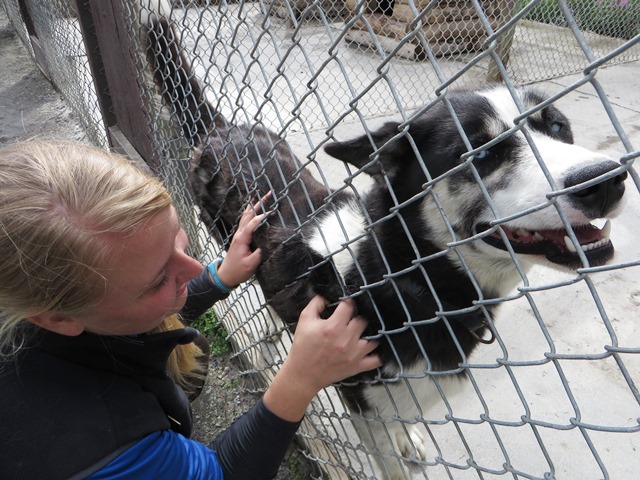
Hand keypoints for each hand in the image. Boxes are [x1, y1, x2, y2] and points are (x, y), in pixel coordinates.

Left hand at [216, 193, 269, 286]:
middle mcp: (239, 234)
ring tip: (262, 197)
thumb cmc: (238, 271)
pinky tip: (254, 211)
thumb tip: (269, 242)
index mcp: (242, 238)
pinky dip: (251, 213)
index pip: (253, 223)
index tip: (273, 212)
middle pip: (249, 215)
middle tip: (268, 194)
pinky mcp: (240, 237)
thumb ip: (260, 253)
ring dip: (254, 206)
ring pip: (246, 216)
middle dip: (258, 204)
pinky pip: (245, 221)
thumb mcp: (251, 264)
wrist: (226, 275)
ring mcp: (239, 234)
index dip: (263, 216)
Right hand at [264, 296, 380, 421]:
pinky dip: (377, 354)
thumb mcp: (304, 321)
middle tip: (350, 321)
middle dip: (357, 318)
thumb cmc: (303, 348)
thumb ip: (315, 304)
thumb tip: (326, 296)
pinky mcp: (357, 366)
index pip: (349, 306)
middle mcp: (345, 340)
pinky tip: (371, 349)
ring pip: (373, 338)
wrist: (302, 374)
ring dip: (368, 335)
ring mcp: (354, 354)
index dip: (347, 303)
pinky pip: (377, 360)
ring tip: (361, 334)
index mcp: (332, 327)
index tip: (345, 305)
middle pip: (362, 321)